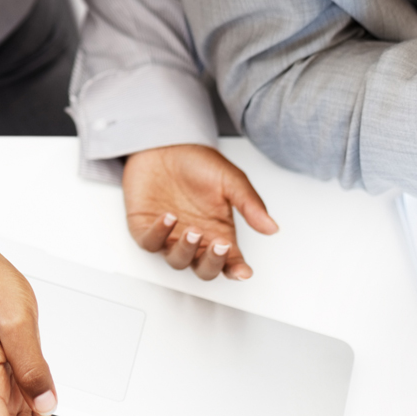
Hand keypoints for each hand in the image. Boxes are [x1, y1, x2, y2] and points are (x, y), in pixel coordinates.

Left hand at [123, 144, 278, 280]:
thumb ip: (250, 204)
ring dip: (186, 250)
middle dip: (213, 262)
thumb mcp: (230, 180)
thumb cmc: (196, 163)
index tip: (244, 271)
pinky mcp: (145, 228)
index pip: (230, 262)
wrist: (164, 144)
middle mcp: (196, 240)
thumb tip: (271, 227)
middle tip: (219, 244)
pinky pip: (150, 242)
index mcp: (219, 233)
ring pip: (177, 260)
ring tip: (193, 229)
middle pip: (204, 269)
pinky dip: (158, 234)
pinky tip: (169, 217)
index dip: (237, 270)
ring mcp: (170, 237)